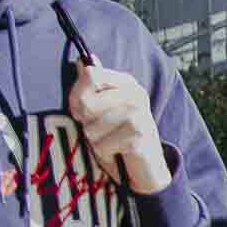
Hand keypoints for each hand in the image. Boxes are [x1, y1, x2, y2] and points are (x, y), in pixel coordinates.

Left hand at [66, 63, 172, 196]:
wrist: (147, 165)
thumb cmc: (119, 134)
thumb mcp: (103, 106)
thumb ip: (92, 84)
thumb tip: (81, 61)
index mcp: (126, 82)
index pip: (90, 75)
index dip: (78, 95)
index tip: (85, 110)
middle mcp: (136, 94)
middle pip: (86, 103)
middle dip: (86, 122)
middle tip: (101, 129)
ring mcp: (139, 116)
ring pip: (91, 129)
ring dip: (95, 141)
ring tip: (110, 141)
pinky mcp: (138, 138)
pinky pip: (101, 146)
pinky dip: (104, 154)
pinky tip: (117, 152)